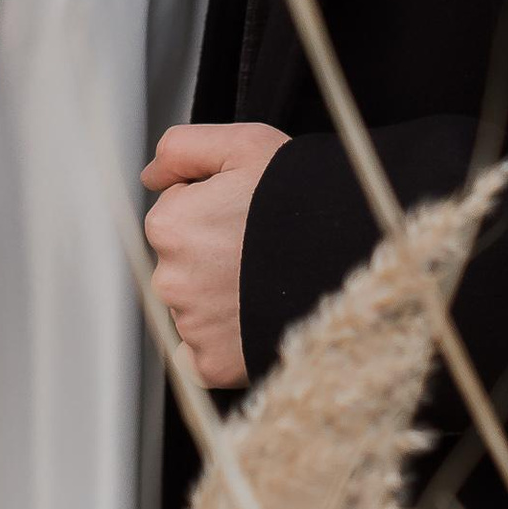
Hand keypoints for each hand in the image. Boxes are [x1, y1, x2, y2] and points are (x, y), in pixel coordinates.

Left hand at [142, 122, 288, 391]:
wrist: (356, 258)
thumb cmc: (305, 198)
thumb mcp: (245, 145)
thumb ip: (182, 148)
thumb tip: (151, 175)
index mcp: (169, 225)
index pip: (176, 214)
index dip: (214, 208)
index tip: (247, 212)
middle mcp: (170, 279)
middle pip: (183, 263)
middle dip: (213, 255)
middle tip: (260, 248)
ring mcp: (193, 325)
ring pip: (196, 306)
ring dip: (222, 297)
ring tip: (267, 281)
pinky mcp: (215, 363)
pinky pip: (205, 353)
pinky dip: (225, 341)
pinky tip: (256, 318)